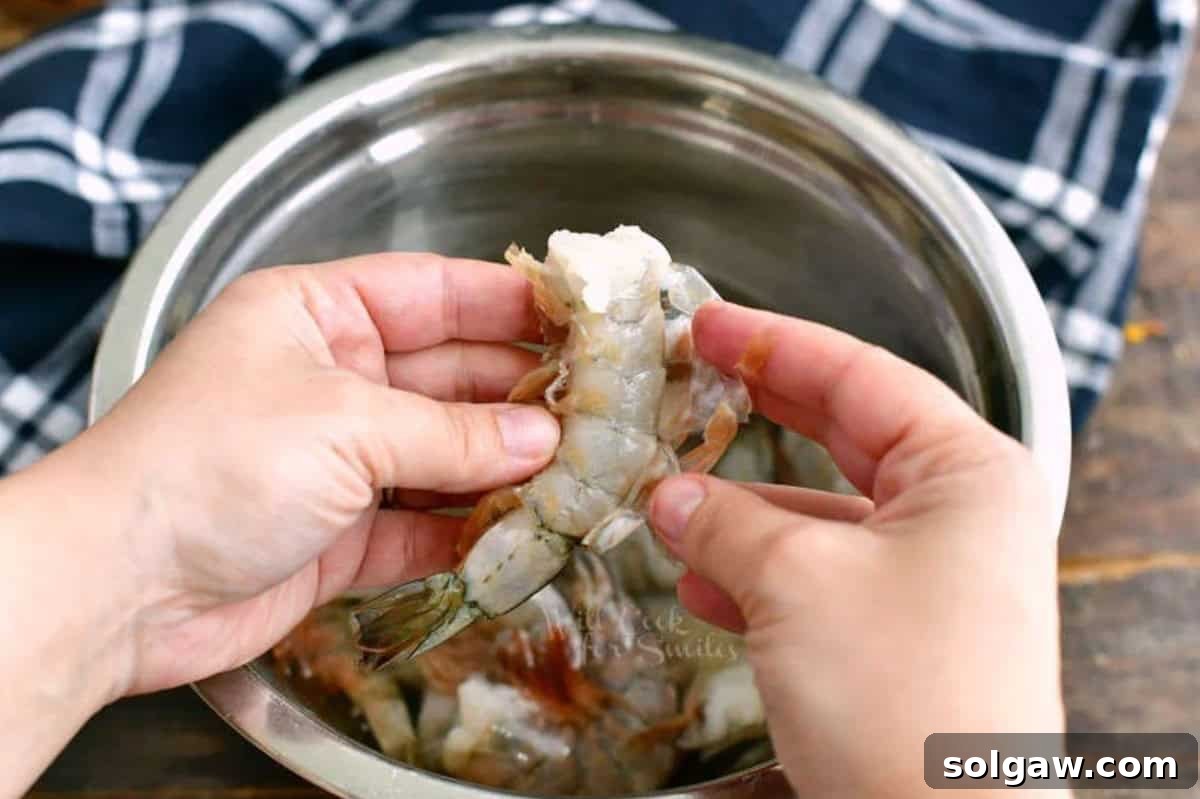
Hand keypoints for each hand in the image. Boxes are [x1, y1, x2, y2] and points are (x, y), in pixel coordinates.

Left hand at [84, 254, 560, 694]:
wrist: (117, 586)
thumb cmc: (211, 464)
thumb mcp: (343, 426)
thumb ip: (451, 435)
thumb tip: (543, 441)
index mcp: (317, 316)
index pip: (433, 292)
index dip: (508, 303)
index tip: (582, 317)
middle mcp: (332, 380)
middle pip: (449, 377)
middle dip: (520, 397)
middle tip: (599, 412)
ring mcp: (338, 459)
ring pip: (444, 455)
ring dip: (504, 469)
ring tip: (580, 476)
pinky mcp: (341, 533)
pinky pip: (423, 524)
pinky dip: (468, 532)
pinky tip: (523, 533)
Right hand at [649, 302, 1063, 796]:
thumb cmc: (904, 698)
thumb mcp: (797, 584)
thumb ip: (725, 524)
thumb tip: (670, 495)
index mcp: (967, 473)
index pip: (861, 376)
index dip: (775, 343)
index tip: (708, 323)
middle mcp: (960, 517)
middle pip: (844, 435)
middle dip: (760, 412)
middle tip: (692, 374)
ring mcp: (932, 579)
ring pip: (821, 516)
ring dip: (743, 513)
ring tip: (669, 497)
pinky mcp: (900, 635)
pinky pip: (819, 579)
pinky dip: (758, 575)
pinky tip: (702, 581)